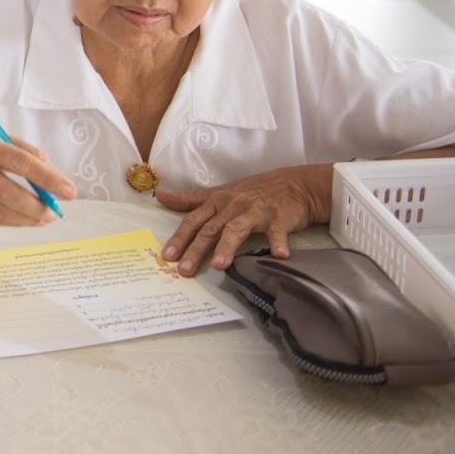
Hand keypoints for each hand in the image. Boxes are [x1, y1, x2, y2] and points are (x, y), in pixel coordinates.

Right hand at [0, 133, 76, 226]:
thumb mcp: (1, 140)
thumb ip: (29, 155)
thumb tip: (56, 180)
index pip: (21, 162)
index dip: (48, 178)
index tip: (69, 191)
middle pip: (11, 194)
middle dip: (40, 207)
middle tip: (56, 212)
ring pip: (3, 212)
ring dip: (29, 218)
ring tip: (44, 217)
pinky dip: (14, 222)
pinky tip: (24, 219)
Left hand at [156, 164, 333, 275]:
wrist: (293, 183)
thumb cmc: (253, 191)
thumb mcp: (220, 192)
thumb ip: (191, 198)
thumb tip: (161, 196)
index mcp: (217, 201)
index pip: (193, 220)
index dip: (179, 237)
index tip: (167, 256)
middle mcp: (233, 205)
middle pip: (211, 228)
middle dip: (196, 249)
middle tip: (185, 269)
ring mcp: (255, 211)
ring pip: (237, 229)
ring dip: (227, 247)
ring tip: (219, 265)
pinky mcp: (279, 217)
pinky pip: (277, 231)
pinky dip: (278, 243)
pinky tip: (279, 255)